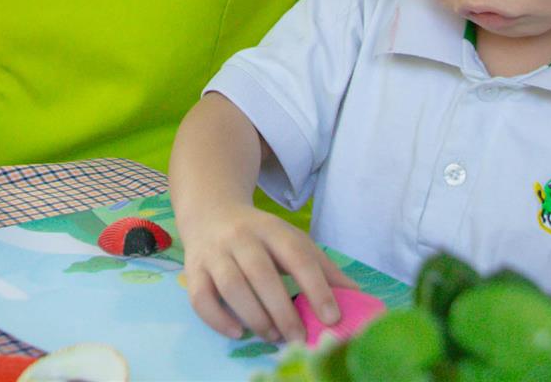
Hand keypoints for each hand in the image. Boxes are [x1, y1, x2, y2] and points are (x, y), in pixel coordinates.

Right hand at [180, 201, 354, 344]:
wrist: (209, 210)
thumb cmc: (258, 234)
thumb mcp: (291, 240)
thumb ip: (322, 267)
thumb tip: (357, 295)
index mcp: (271, 229)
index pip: (296, 256)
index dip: (316, 287)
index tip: (332, 318)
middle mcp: (240, 237)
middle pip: (261, 274)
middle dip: (283, 311)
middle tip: (299, 339)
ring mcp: (214, 253)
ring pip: (231, 286)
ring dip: (254, 316)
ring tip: (273, 336)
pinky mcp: (193, 270)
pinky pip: (200, 297)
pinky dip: (217, 319)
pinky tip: (237, 332)